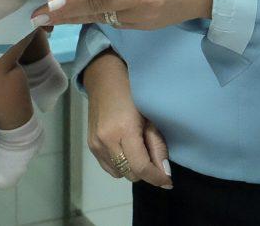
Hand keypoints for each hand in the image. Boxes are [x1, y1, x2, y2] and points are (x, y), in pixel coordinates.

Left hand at [35, 0, 214, 30]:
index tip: (52, 1)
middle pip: (96, 5)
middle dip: (63, 12)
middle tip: (36, 16)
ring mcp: (144, 16)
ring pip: (102, 16)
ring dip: (74, 18)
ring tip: (48, 19)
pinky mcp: (146, 27)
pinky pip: (115, 22)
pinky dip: (95, 18)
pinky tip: (77, 17)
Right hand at [84, 52, 170, 187]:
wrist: (103, 78)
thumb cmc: (132, 92)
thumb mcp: (150, 116)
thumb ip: (157, 146)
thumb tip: (164, 173)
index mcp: (123, 130)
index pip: (141, 167)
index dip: (157, 178)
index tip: (169, 181)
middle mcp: (105, 141)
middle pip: (130, 174)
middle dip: (146, 171)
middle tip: (154, 156)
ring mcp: (95, 144)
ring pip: (120, 174)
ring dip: (133, 169)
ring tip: (139, 150)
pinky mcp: (91, 146)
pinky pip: (109, 168)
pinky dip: (121, 165)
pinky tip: (126, 150)